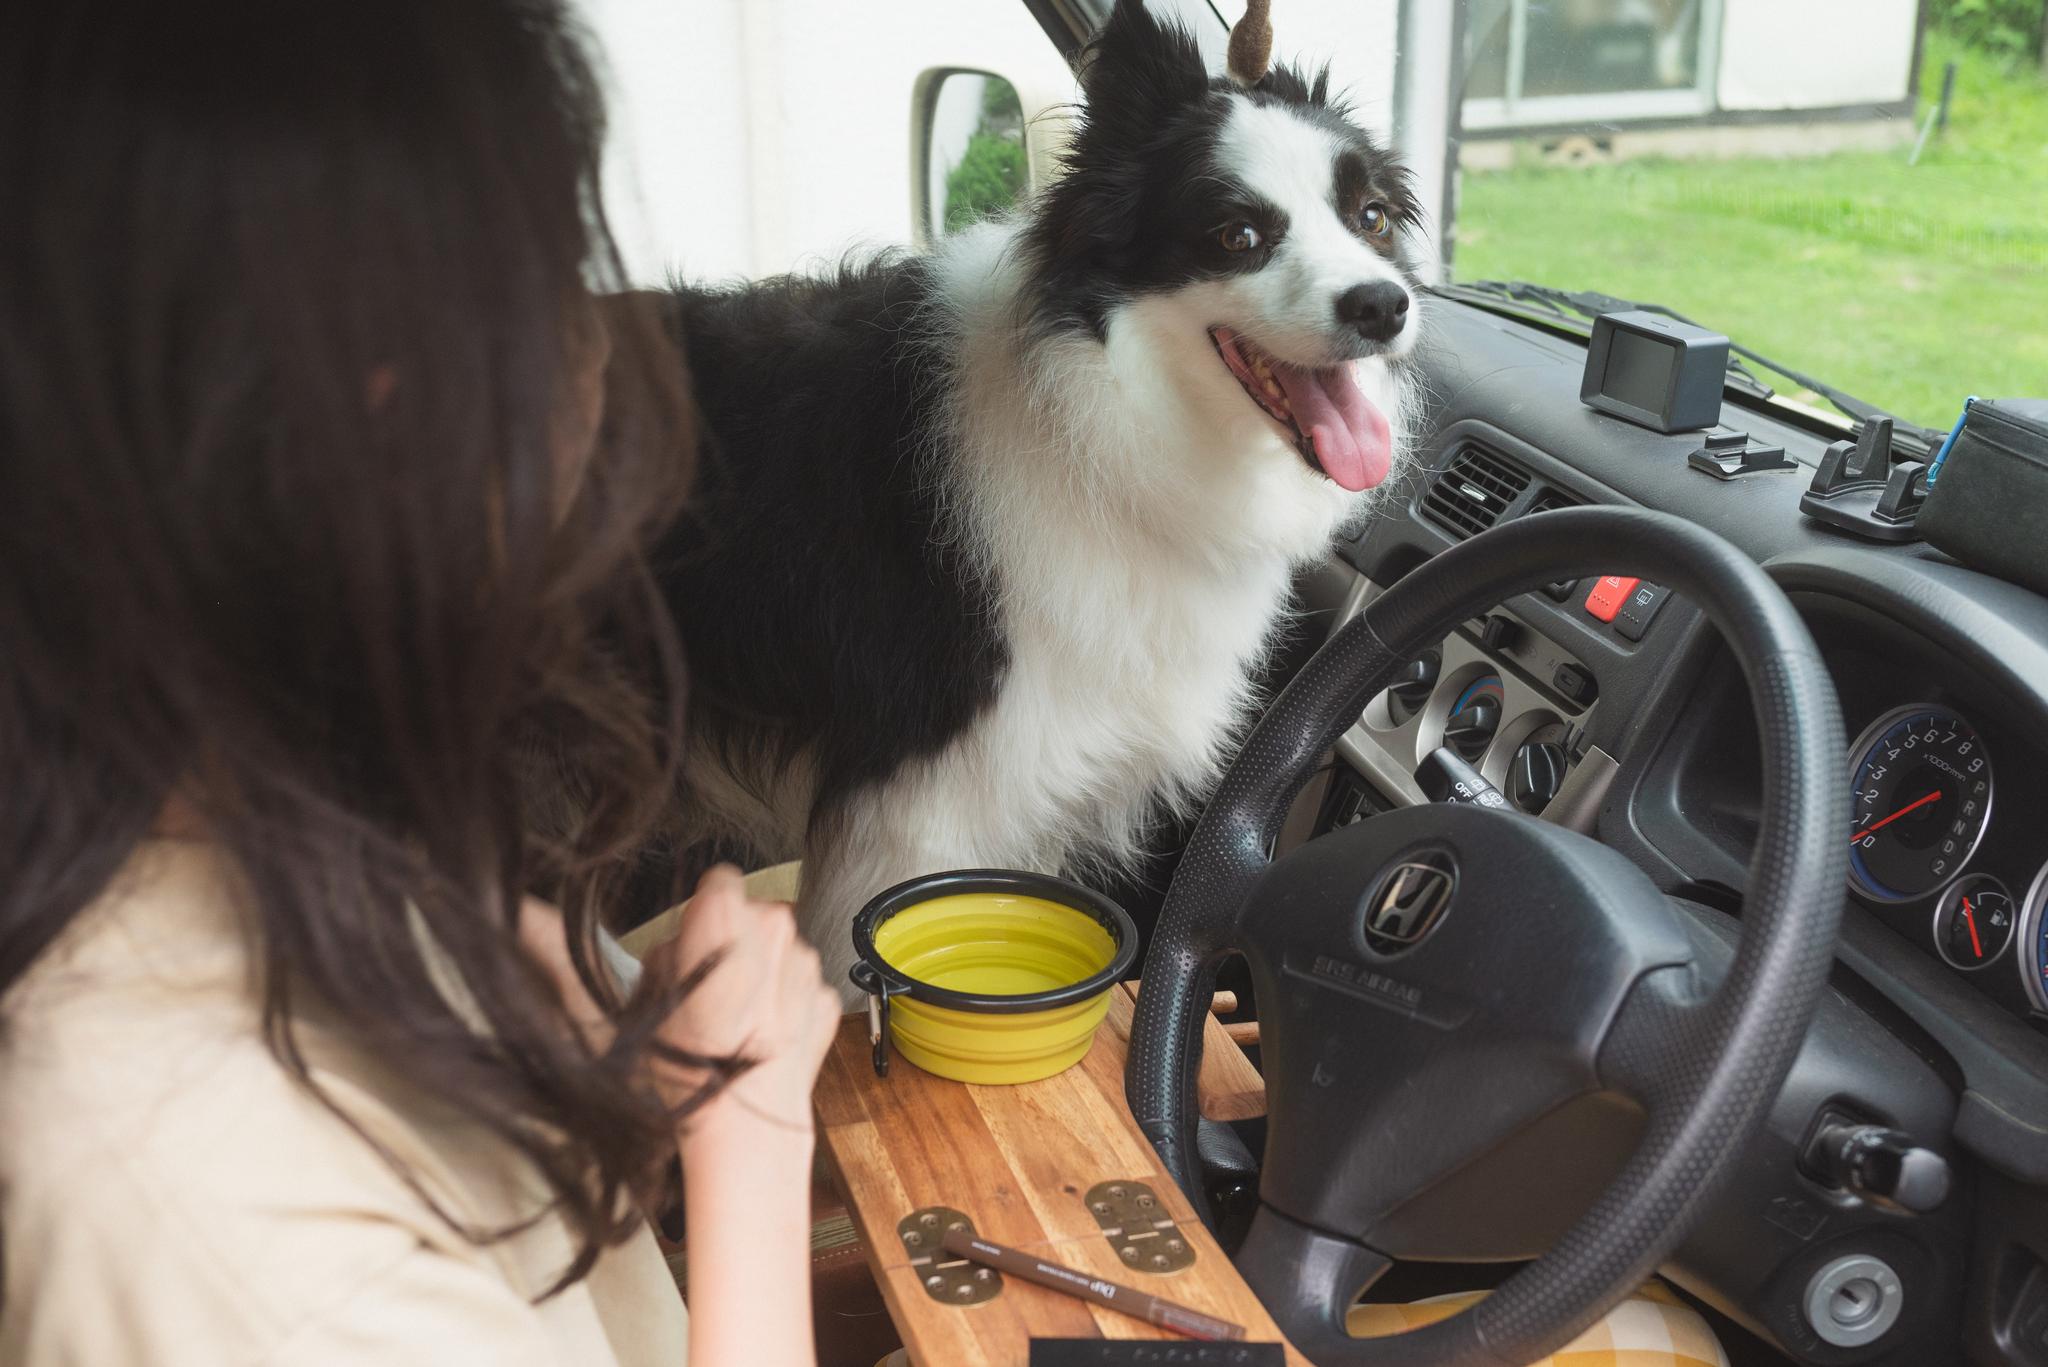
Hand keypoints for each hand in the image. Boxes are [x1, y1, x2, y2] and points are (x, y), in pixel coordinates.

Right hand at [639, 865, 839, 1140]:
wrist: (746, 1126)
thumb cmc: (690, 1066)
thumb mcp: (648, 1003)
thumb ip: (666, 954)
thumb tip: (679, 944)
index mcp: (727, 919)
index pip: (720, 881)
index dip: (705, 910)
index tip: (696, 938)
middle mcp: (776, 930)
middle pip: (753, 915)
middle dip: (734, 941)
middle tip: (710, 988)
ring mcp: (807, 966)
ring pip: (780, 952)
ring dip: (763, 973)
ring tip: (736, 1022)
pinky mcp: (826, 999)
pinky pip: (801, 988)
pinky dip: (785, 1005)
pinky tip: (763, 1038)